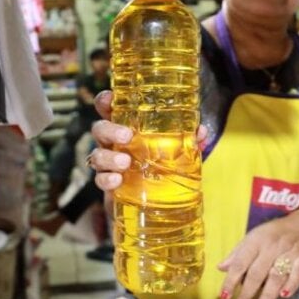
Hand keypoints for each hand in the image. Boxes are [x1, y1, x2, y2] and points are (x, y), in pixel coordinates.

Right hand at [89, 91, 207, 209]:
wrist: (154, 199)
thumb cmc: (161, 163)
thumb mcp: (175, 149)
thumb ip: (187, 139)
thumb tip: (201, 132)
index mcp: (125, 126)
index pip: (108, 108)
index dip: (105, 101)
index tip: (110, 100)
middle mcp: (112, 142)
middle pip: (99, 129)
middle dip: (109, 130)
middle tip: (126, 136)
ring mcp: (108, 163)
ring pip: (96, 155)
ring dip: (108, 157)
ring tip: (125, 162)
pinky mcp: (108, 184)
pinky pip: (99, 179)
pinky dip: (106, 179)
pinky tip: (117, 181)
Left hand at [217, 217, 298, 298]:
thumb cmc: (271, 235)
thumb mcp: (251, 239)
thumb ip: (236, 255)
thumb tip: (220, 268)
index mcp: (255, 241)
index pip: (240, 263)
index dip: (231, 281)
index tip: (224, 297)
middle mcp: (271, 246)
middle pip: (257, 272)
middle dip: (248, 292)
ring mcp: (288, 252)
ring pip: (277, 275)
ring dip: (268, 294)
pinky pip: (298, 273)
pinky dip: (291, 284)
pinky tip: (284, 295)